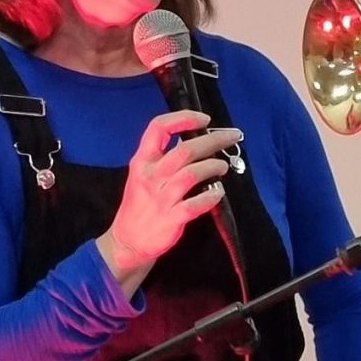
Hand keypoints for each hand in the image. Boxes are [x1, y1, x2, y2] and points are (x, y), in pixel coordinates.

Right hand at [99, 111, 240, 272]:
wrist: (127, 242)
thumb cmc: (141, 204)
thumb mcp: (143, 174)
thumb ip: (165, 157)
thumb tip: (201, 140)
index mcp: (142, 161)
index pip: (158, 127)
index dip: (183, 118)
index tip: (205, 120)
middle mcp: (150, 175)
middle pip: (184, 150)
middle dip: (213, 140)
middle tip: (233, 136)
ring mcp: (160, 198)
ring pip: (191, 174)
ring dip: (213, 166)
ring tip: (224, 166)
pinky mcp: (171, 218)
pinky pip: (195, 204)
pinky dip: (210, 196)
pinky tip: (218, 192)